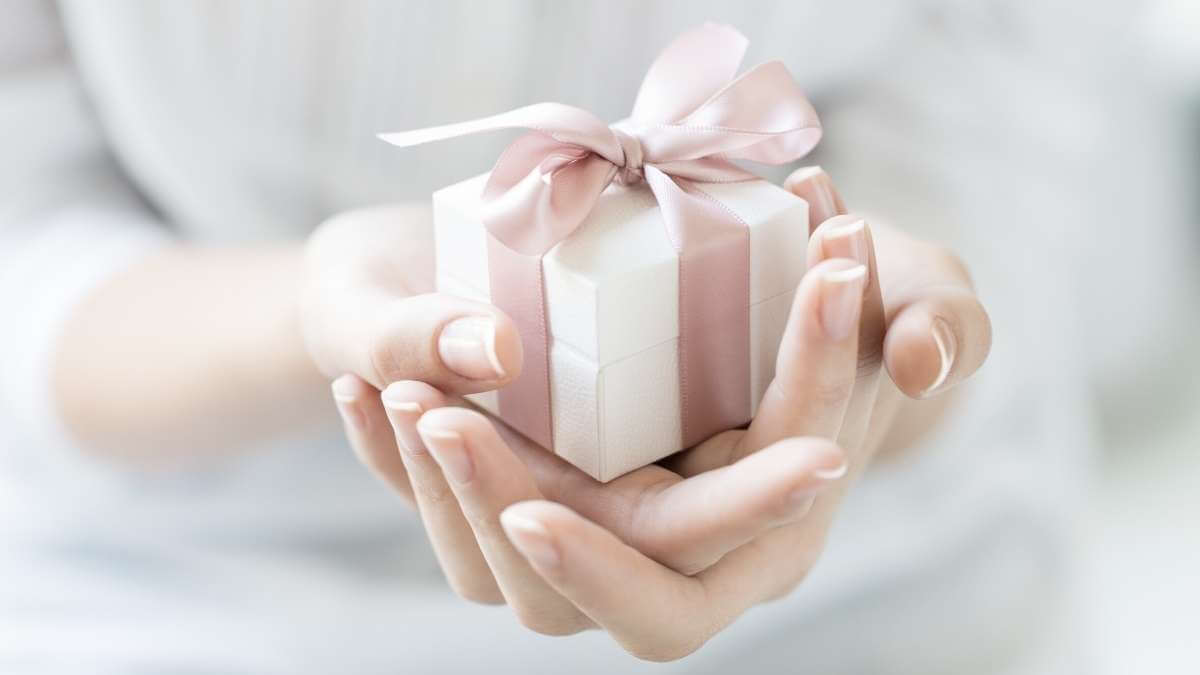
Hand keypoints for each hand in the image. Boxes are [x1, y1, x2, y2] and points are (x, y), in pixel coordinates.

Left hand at [329, 170, 991, 658]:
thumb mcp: (918, 295)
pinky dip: (402, 457)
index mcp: (762, 541)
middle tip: (438, 422)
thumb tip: (919, 350)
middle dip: (495, 517)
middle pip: (564, 595)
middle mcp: (679, 556)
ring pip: (499, 561)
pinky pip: (463, 509)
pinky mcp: (558, 487)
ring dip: (436, 486)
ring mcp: (611, 527)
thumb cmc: (863, 304)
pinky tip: (365, 384)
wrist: (795, 303)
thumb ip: (940, 318)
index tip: (534, 512)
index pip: (672, 595)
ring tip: (390, 385)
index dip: (603, 570)